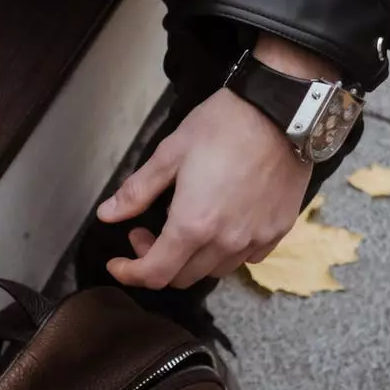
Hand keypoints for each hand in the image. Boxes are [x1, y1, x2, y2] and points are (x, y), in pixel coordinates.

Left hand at [96, 86, 313, 290]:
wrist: (282, 112)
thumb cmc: (224, 126)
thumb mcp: (170, 153)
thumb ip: (137, 191)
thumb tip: (106, 214)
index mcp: (193, 225)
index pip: (155, 273)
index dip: (130, 273)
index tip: (118, 263)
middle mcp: (226, 241)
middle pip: (183, 277)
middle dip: (156, 261)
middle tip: (147, 231)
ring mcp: (255, 239)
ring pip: (214, 271)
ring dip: (191, 259)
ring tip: (184, 225)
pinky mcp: (278, 231)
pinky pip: (246, 258)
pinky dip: (225, 252)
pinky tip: (220, 225)